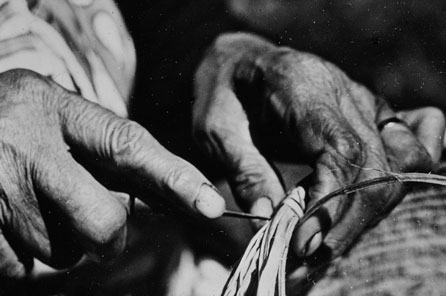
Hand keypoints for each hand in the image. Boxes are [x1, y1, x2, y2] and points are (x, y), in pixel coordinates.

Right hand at [0, 69, 224, 287]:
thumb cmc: (20, 126)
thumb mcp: (58, 120)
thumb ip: (108, 155)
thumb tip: (167, 198)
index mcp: (57, 109)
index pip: (127, 145)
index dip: (174, 177)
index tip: (210, 204)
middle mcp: (26, 142)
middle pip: (102, 218)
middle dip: (111, 238)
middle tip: (103, 233)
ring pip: (63, 251)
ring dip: (65, 243)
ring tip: (38, 208)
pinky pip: (22, 268)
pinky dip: (27, 255)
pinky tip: (13, 223)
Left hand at [192, 33, 443, 264]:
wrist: (241, 65)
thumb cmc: (222, 95)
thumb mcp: (215, 131)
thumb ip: (245, 171)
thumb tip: (271, 219)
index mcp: (301, 87)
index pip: (340, 151)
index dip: (330, 202)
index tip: (304, 240)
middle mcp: (343, 91)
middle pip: (374, 166)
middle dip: (346, 221)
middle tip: (307, 255)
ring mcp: (364, 101)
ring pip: (395, 165)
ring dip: (366, 213)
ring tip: (325, 242)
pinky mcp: (372, 113)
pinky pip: (411, 147)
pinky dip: (401, 181)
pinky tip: (369, 205)